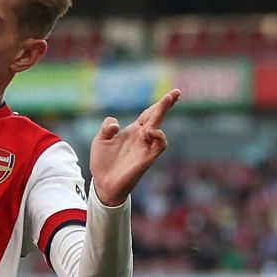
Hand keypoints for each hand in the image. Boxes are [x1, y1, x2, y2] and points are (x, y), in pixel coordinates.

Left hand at [89, 89, 179, 206]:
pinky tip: (150, 131)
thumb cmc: (102, 163)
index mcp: (133, 131)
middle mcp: (142, 138)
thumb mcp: (100, 140)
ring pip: (159, 129)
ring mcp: (145, 147)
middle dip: (166, 105)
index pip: (149, 114)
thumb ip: (106, 127)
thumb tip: (116, 124)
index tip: (173, 94)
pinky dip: (158, 136)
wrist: (102, 184)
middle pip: (157, 117)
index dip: (158, 104)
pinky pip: (159, 145)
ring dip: (161, 116)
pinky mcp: (147, 158)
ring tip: (162, 104)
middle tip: (177, 92)